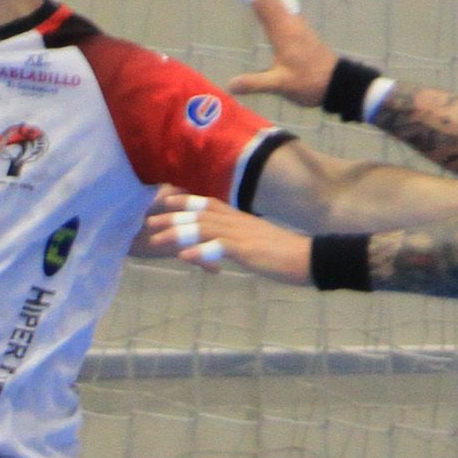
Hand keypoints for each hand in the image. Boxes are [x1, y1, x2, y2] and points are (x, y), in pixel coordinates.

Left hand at [134, 191, 312, 284]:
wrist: (308, 257)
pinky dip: (200, 251)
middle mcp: (237, 221)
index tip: (163, 199)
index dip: (184, 200)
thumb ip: (234, 239)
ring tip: (156, 239)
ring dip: (178, 233)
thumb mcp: (254, 241)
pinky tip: (183, 256)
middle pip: (199, 214)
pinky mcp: (247, 251)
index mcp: (239, 217)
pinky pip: (220, 248)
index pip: (207, 202)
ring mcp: (241, 235)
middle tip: (148, 221)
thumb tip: (218, 244)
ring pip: (203, 228)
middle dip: (171, 217)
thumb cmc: (282, 252)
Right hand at [220, 0, 341, 107]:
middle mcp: (289, 20)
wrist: (337, 82)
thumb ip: (255, 83)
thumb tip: (230, 85)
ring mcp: (296, 21)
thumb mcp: (281, 85)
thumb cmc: (310, 82)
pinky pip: (281, 1)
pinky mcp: (299, 26)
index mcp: (283, 29)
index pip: (261, 0)